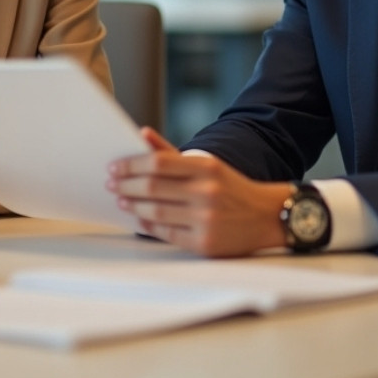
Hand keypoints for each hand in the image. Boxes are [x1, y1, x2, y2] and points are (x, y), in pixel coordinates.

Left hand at [106, 127, 290, 256]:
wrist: (266, 216)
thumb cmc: (230, 187)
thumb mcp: (207, 164)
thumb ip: (171, 152)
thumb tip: (142, 133)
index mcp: (206, 168)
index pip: (158, 163)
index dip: (131, 165)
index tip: (115, 167)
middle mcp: (206, 192)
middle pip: (152, 187)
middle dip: (126, 185)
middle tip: (112, 183)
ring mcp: (206, 219)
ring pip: (155, 212)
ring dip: (132, 205)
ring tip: (121, 200)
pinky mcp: (205, 243)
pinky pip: (166, 234)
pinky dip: (147, 225)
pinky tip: (139, 218)